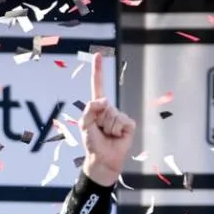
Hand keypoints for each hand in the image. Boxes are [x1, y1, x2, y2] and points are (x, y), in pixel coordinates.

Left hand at [81, 52, 135, 186]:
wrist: (103, 159)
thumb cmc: (92, 143)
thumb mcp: (85, 124)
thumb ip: (90, 109)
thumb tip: (104, 100)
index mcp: (97, 107)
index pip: (98, 85)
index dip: (98, 70)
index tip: (98, 55)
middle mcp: (109, 109)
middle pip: (104, 106)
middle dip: (99, 120)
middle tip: (100, 131)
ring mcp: (120, 116)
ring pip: (113, 115)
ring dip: (107, 128)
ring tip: (107, 135)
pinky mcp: (129, 124)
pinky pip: (122, 122)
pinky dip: (117, 130)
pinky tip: (116, 136)